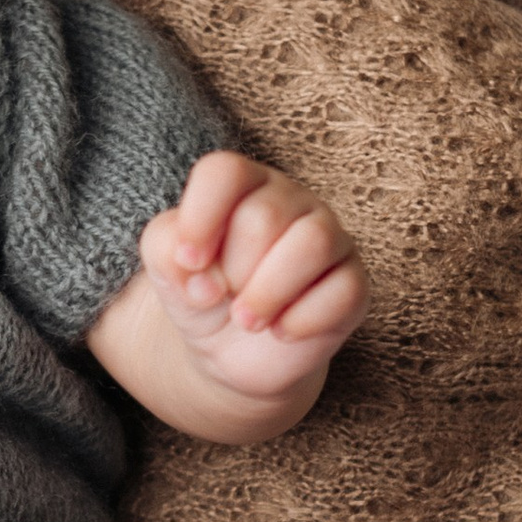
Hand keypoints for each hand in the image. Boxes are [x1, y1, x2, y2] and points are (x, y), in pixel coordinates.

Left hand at [137, 150, 365, 413]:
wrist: (229, 349)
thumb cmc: (203, 291)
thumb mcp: (168, 266)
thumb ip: (167, 247)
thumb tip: (203, 274)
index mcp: (243, 185)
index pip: (225, 172)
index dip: (201, 218)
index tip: (189, 262)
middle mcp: (291, 201)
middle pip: (263, 217)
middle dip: (233, 270)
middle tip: (224, 296)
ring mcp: (330, 238)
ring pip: (312, 242)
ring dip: (267, 293)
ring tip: (246, 320)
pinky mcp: (353, 282)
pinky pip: (342, 291)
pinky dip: (301, 321)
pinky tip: (281, 331)